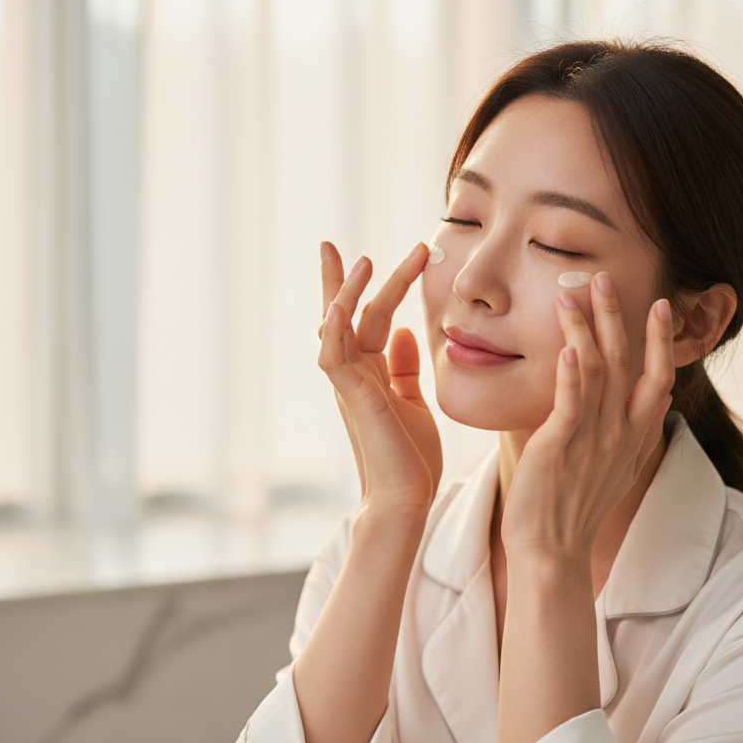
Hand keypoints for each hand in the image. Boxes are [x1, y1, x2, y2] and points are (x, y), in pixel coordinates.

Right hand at [318, 241, 441, 517]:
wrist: (407, 498)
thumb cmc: (410, 457)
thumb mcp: (413, 401)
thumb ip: (405, 367)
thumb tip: (406, 330)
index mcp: (370, 374)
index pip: (367, 320)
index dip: (368, 289)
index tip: (369, 256)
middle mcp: (355, 375)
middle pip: (346, 316)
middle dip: (340, 279)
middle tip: (329, 244)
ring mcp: (350, 385)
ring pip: (339, 329)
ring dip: (347, 294)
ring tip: (360, 260)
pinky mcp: (353, 398)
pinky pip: (334, 358)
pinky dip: (334, 331)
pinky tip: (338, 306)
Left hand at [500, 272, 674, 560]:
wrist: (552, 552)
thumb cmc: (576, 509)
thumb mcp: (621, 466)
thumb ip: (641, 430)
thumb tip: (666, 398)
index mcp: (634, 436)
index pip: (658, 378)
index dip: (661, 340)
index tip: (662, 305)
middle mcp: (620, 433)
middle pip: (628, 363)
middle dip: (617, 317)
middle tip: (605, 278)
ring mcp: (592, 439)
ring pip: (597, 370)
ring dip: (586, 328)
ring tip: (571, 293)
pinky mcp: (561, 446)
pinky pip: (572, 402)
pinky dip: (572, 372)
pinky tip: (568, 345)